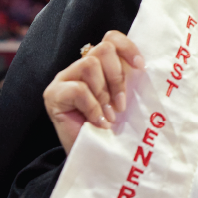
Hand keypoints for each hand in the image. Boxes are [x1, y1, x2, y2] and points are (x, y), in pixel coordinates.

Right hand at [43, 31, 143, 152]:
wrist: (93, 158)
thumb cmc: (111, 131)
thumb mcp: (125, 101)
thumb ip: (129, 81)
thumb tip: (145, 67)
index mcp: (99, 65)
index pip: (111, 38)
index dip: (127, 47)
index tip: (140, 67)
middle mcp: (79, 67)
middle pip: (102, 49)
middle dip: (117, 77)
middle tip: (122, 105)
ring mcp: (64, 79)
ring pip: (89, 64)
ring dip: (104, 93)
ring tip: (109, 115)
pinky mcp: (52, 94)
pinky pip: (78, 89)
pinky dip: (92, 106)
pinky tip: (97, 122)